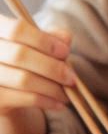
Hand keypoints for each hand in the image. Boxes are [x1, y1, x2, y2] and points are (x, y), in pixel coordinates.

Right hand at [0, 17, 74, 133]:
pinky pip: (24, 98)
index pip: (17, 30)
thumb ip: (52, 37)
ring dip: (52, 87)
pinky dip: (47, 101)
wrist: (10, 93)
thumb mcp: (40, 45)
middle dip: (52, 67)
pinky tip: (59, 103)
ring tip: (67, 93)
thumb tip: (64, 41)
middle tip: (71, 78)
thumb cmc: (28, 61)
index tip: (65, 52)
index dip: (44, 40)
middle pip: (20, 55)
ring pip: (24, 79)